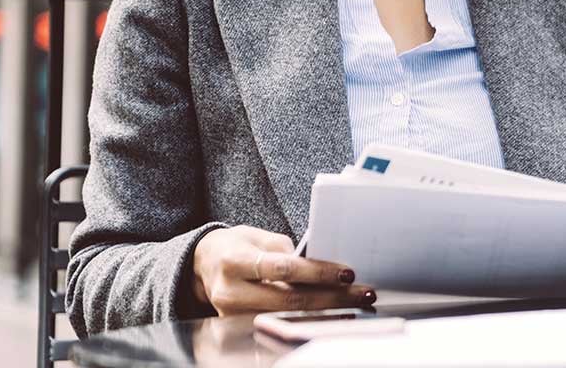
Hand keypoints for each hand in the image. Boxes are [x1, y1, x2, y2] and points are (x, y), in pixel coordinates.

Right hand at [191, 225, 375, 315]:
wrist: (203, 265)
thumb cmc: (237, 247)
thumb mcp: (257, 237)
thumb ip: (286, 250)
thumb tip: (322, 262)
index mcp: (235, 261)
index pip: (282, 268)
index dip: (317, 272)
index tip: (347, 273)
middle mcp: (231, 291)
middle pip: (289, 300)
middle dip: (331, 298)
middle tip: (362, 294)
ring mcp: (233, 314)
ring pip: (287, 318)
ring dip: (326, 313)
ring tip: (355, 305)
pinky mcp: (239, 327)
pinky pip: (279, 325)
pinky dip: (308, 321)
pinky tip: (332, 316)